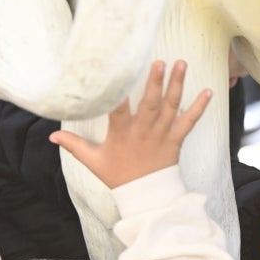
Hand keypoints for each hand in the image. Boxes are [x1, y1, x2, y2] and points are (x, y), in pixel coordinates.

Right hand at [50, 60, 210, 188]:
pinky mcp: (176, 140)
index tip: (119, 73)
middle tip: (159, 62)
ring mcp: (161, 135)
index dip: (118, 92)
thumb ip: (74, 145)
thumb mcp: (93, 161)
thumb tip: (51, 135)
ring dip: (177, 85)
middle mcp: (143, 132)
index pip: (118, 110)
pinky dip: (199, 107)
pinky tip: (208, 91)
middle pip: (150, 104)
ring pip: (171, 107)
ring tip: (181, 64)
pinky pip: (189, 122)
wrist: (145, 197)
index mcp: (121, 134)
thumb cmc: (118, 176)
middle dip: (155, 82)